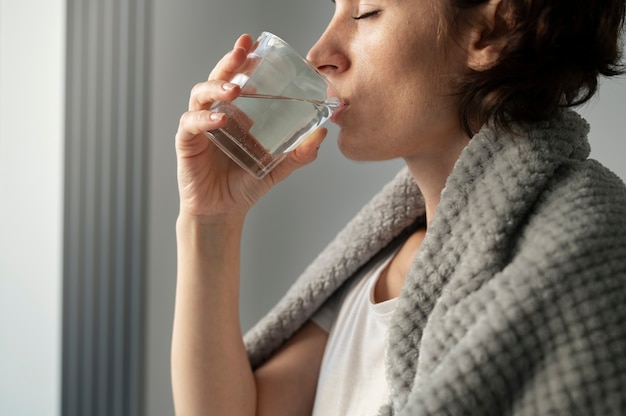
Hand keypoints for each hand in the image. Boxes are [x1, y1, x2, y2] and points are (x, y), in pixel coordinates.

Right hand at [175, 34, 326, 221]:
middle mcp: (216, 113)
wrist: (223, 212)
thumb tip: (322, 133)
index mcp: (237, 113)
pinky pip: (191, 123)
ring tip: (235, 88)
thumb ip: (298, 153)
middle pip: (218, 77)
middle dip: (230, 61)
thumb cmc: (244, 185)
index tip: (257, 45)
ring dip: (217, 86)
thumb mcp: (277, 167)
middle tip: (242, 50)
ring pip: (201, 94)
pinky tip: (221, 118)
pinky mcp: (186, 142)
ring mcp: (200, 125)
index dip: (245, 60)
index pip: (238, 78)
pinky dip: (205, 118)